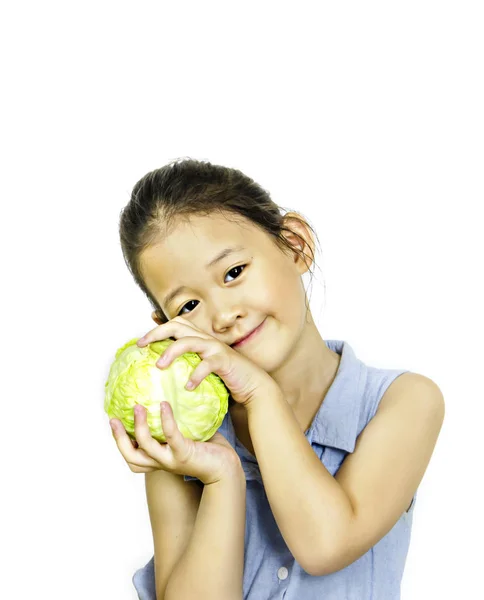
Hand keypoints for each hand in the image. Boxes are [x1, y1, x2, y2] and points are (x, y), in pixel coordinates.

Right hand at [110, 401, 240, 484]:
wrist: (226, 468)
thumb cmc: (207, 449)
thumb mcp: (185, 436)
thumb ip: (175, 422)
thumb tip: (165, 396)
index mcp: (159, 459)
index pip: (132, 456)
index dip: (119, 441)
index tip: (113, 421)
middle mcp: (161, 462)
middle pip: (131, 456)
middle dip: (119, 438)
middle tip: (113, 418)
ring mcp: (171, 460)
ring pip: (146, 447)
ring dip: (139, 426)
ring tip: (138, 407)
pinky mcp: (184, 455)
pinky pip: (170, 436)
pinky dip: (165, 420)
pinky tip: (164, 405)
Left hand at [136, 316, 279, 406]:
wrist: (253, 385)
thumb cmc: (227, 379)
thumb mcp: (204, 368)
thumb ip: (188, 364)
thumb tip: (163, 372)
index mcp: (200, 339)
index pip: (176, 324)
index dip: (157, 329)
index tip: (140, 342)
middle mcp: (206, 339)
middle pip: (178, 326)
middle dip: (157, 333)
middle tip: (142, 345)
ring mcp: (216, 348)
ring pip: (189, 341)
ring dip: (172, 351)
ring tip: (159, 365)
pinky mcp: (225, 361)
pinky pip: (207, 364)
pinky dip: (196, 374)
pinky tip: (188, 387)